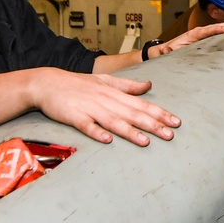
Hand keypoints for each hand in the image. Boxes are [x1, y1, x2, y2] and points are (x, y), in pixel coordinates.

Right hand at [34, 69, 180, 145]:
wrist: (47, 83)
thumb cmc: (78, 84)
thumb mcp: (105, 81)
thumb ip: (128, 86)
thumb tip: (149, 85)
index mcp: (115, 94)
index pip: (142, 104)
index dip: (160, 113)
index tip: (176, 122)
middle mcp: (106, 101)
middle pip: (132, 114)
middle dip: (152, 125)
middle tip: (170, 134)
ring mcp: (90, 109)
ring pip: (113, 121)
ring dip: (129, 132)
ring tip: (145, 141)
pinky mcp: (74, 117)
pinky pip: (87, 126)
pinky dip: (97, 133)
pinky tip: (107, 140)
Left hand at [153, 19, 223, 57]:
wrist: (164, 51)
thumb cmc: (166, 51)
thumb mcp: (165, 52)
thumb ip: (166, 51)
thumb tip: (167, 49)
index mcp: (192, 35)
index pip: (208, 30)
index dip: (218, 29)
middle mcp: (199, 33)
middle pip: (217, 27)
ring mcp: (203, 36)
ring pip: (220, 29)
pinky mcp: (206, 40)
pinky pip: (219, 35)